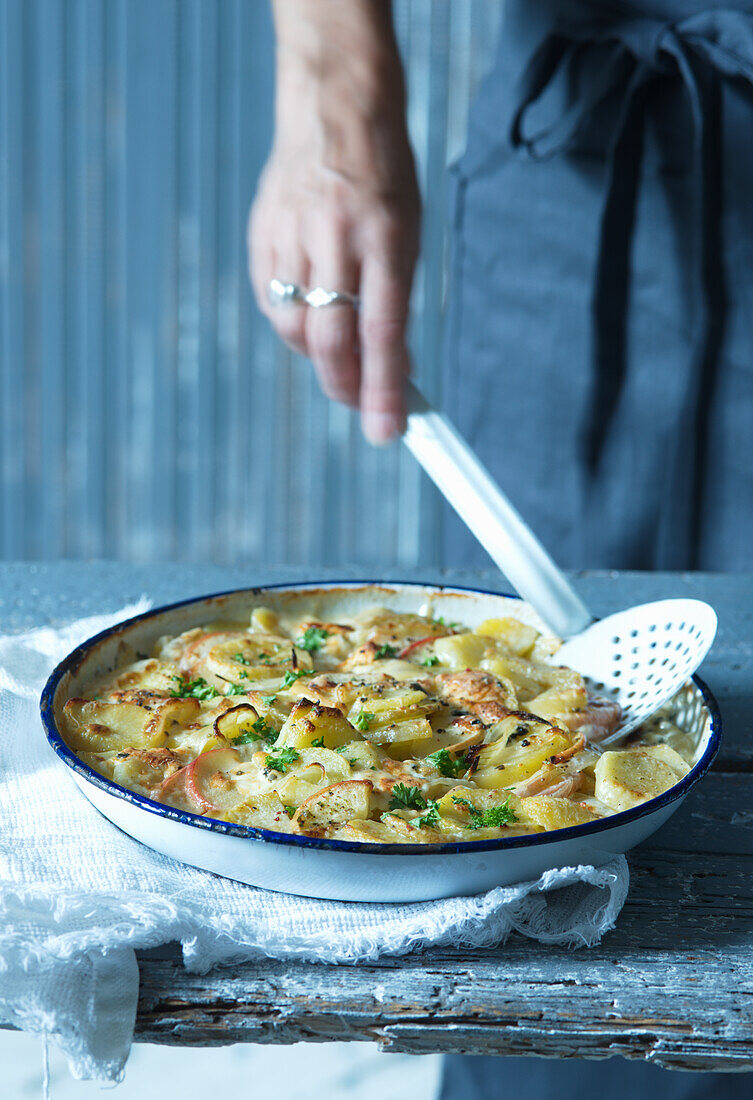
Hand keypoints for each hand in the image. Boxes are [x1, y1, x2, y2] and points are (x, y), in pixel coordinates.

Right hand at [248, 1, 419, 443]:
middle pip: (329, 339)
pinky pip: (272, 303)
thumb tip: (393, 369)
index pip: (382, 331)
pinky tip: (310, 316)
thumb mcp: (409, 231)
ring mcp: (291, 234)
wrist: (334, 105)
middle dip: (345, 386)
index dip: (383, 389)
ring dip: (318, 355)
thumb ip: (396, 299)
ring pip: (294, 328)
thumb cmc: (384, 173)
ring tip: (340, 348)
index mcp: (384, 234)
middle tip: (360, 406)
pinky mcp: (261, 235)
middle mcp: (334, 236)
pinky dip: (291, 324)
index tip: (387, 432)